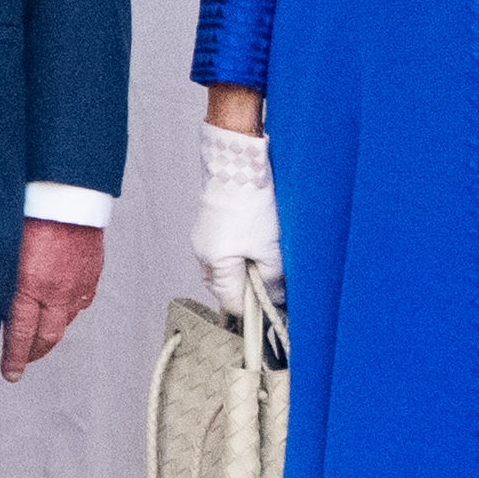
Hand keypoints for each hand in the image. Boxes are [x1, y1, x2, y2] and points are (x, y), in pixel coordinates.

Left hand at [1, 219, 102, 380]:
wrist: (67, 192)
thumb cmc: (30, 210)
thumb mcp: (2, 247)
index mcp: (30, 285)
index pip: (21, 334)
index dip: (15, 358)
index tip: (11, 373)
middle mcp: (57, 291)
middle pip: (47, 335)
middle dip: (34, 353)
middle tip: (24, 362)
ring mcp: (77, 284)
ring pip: (66, 321)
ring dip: (52, 332)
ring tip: (40, 338)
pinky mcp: (91, 274)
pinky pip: (81, 302)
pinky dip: (69, 310)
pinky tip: (61, 309)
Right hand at [191, 118, 283, 313]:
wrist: (235, 166)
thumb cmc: (250, 205)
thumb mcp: (269, 248)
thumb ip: (271, 279)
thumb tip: (275, 298)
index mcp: (215, 264)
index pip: (231, 303)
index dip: (252, 311)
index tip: (271, 311)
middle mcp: (203, 255)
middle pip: (223, 288)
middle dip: (245, 292)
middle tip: (271, 287)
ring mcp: (202, 239)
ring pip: (222, 269)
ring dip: (241, 273)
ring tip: (264, 262)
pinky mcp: (208, 226)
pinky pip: (220, 252)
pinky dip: (235, 257)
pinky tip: (253, 245)